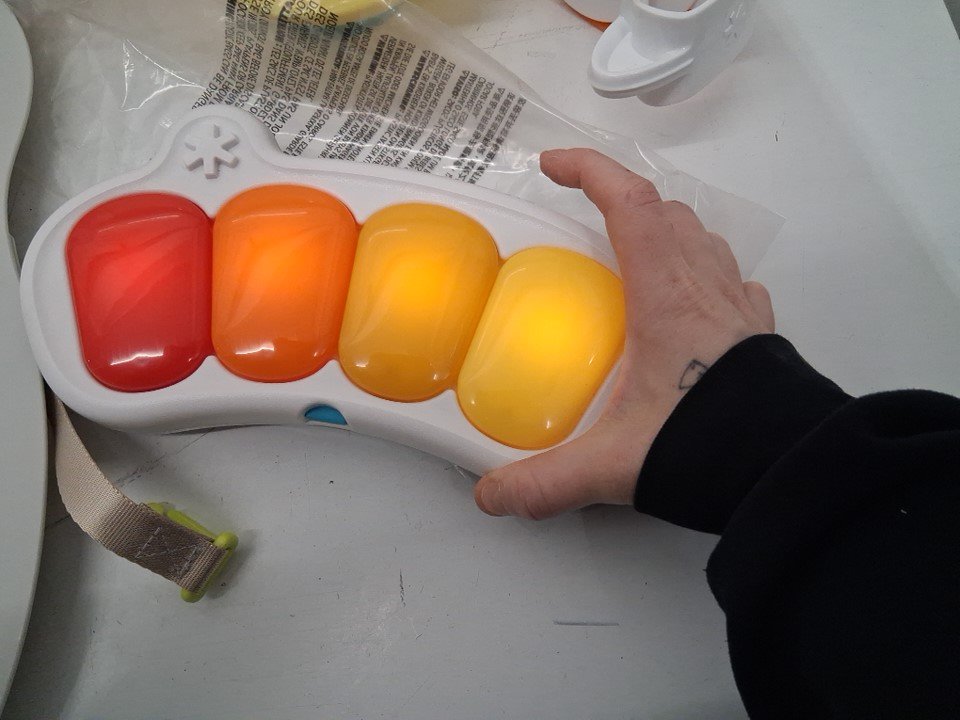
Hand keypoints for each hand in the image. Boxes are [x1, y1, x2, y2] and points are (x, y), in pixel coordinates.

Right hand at [474, 148, 775, 519]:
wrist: (791, 470)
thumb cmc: (706, 444)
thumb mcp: (612, 464)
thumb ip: (546, 481)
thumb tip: (491, 498)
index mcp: (666, 294)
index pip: (629, 203)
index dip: (589, 170)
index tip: (552, 165)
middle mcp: (706, 286)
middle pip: (666, 212)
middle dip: (622, 201)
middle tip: (586, 221)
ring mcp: (740, 305)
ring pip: (703, 239)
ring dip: (666, 231)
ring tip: (634, 258)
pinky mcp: (760, 331)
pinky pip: (733, 279)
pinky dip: (705, 273)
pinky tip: (693, 303)